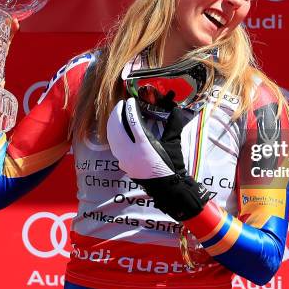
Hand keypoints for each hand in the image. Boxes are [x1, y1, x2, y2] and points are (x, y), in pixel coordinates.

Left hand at [107, 98, 209, 220]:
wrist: (167, 187)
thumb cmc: (172, 165)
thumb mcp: (174, 144)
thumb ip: (173, 125)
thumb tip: (176, 109)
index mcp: (144, 146)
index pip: (132, 123)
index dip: (130, 110)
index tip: (130, 101)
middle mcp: (131, 153)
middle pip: (117, 129)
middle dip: (117, 114)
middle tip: (120, 104)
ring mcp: (125, 160)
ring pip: (112, 138)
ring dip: (113, 124)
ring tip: (117, 114)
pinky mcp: (124, 164)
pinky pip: (114, 146)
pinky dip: (113, 135)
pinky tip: (117, 130)